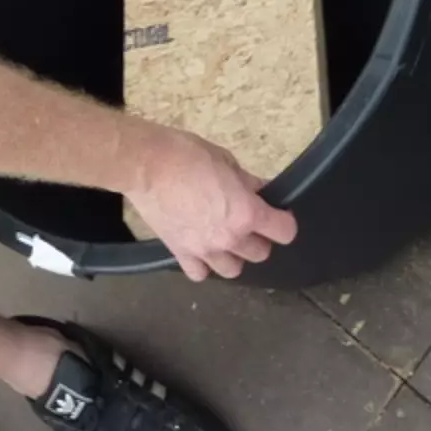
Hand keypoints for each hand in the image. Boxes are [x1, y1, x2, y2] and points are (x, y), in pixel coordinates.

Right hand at [128, 125, 300, 281]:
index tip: (278, 214)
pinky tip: (202, 250)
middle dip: (259, 238)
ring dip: (234, 256)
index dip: (285, 222)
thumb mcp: (227, 161)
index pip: (285, 232)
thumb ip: (248, 183)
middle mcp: (229, 238)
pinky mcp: (180, 253)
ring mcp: (204, 250)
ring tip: (226, 239)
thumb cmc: (186, 156)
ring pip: (233, 270)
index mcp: (247, 213)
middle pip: (261, 254)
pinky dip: (204, 266)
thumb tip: (261, 190)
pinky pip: (200, 274)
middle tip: (250, 223)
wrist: (146, 165)